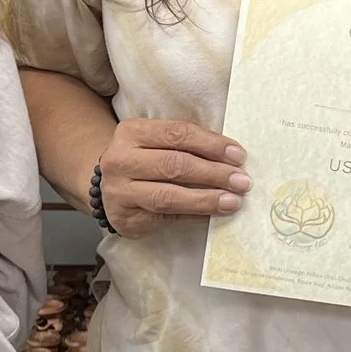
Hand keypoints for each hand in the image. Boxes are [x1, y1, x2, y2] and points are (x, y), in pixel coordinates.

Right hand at [95, 117, 248, 236]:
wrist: (108, 188)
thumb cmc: (144, 161)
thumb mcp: (156, 142)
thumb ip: (186, 144)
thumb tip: (232, 157)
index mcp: (132, 132)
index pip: (177, 134)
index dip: (211, 144)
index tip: (238, 155)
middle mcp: (120, 160)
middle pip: (174, 165)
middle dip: (214, 173)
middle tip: (242, 181)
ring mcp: (120, 192)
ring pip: (168, 196)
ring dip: (206, 199)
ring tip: (232, 201)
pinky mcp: (126, 219)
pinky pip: (166, 218)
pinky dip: (194, 216)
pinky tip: (213, 214)